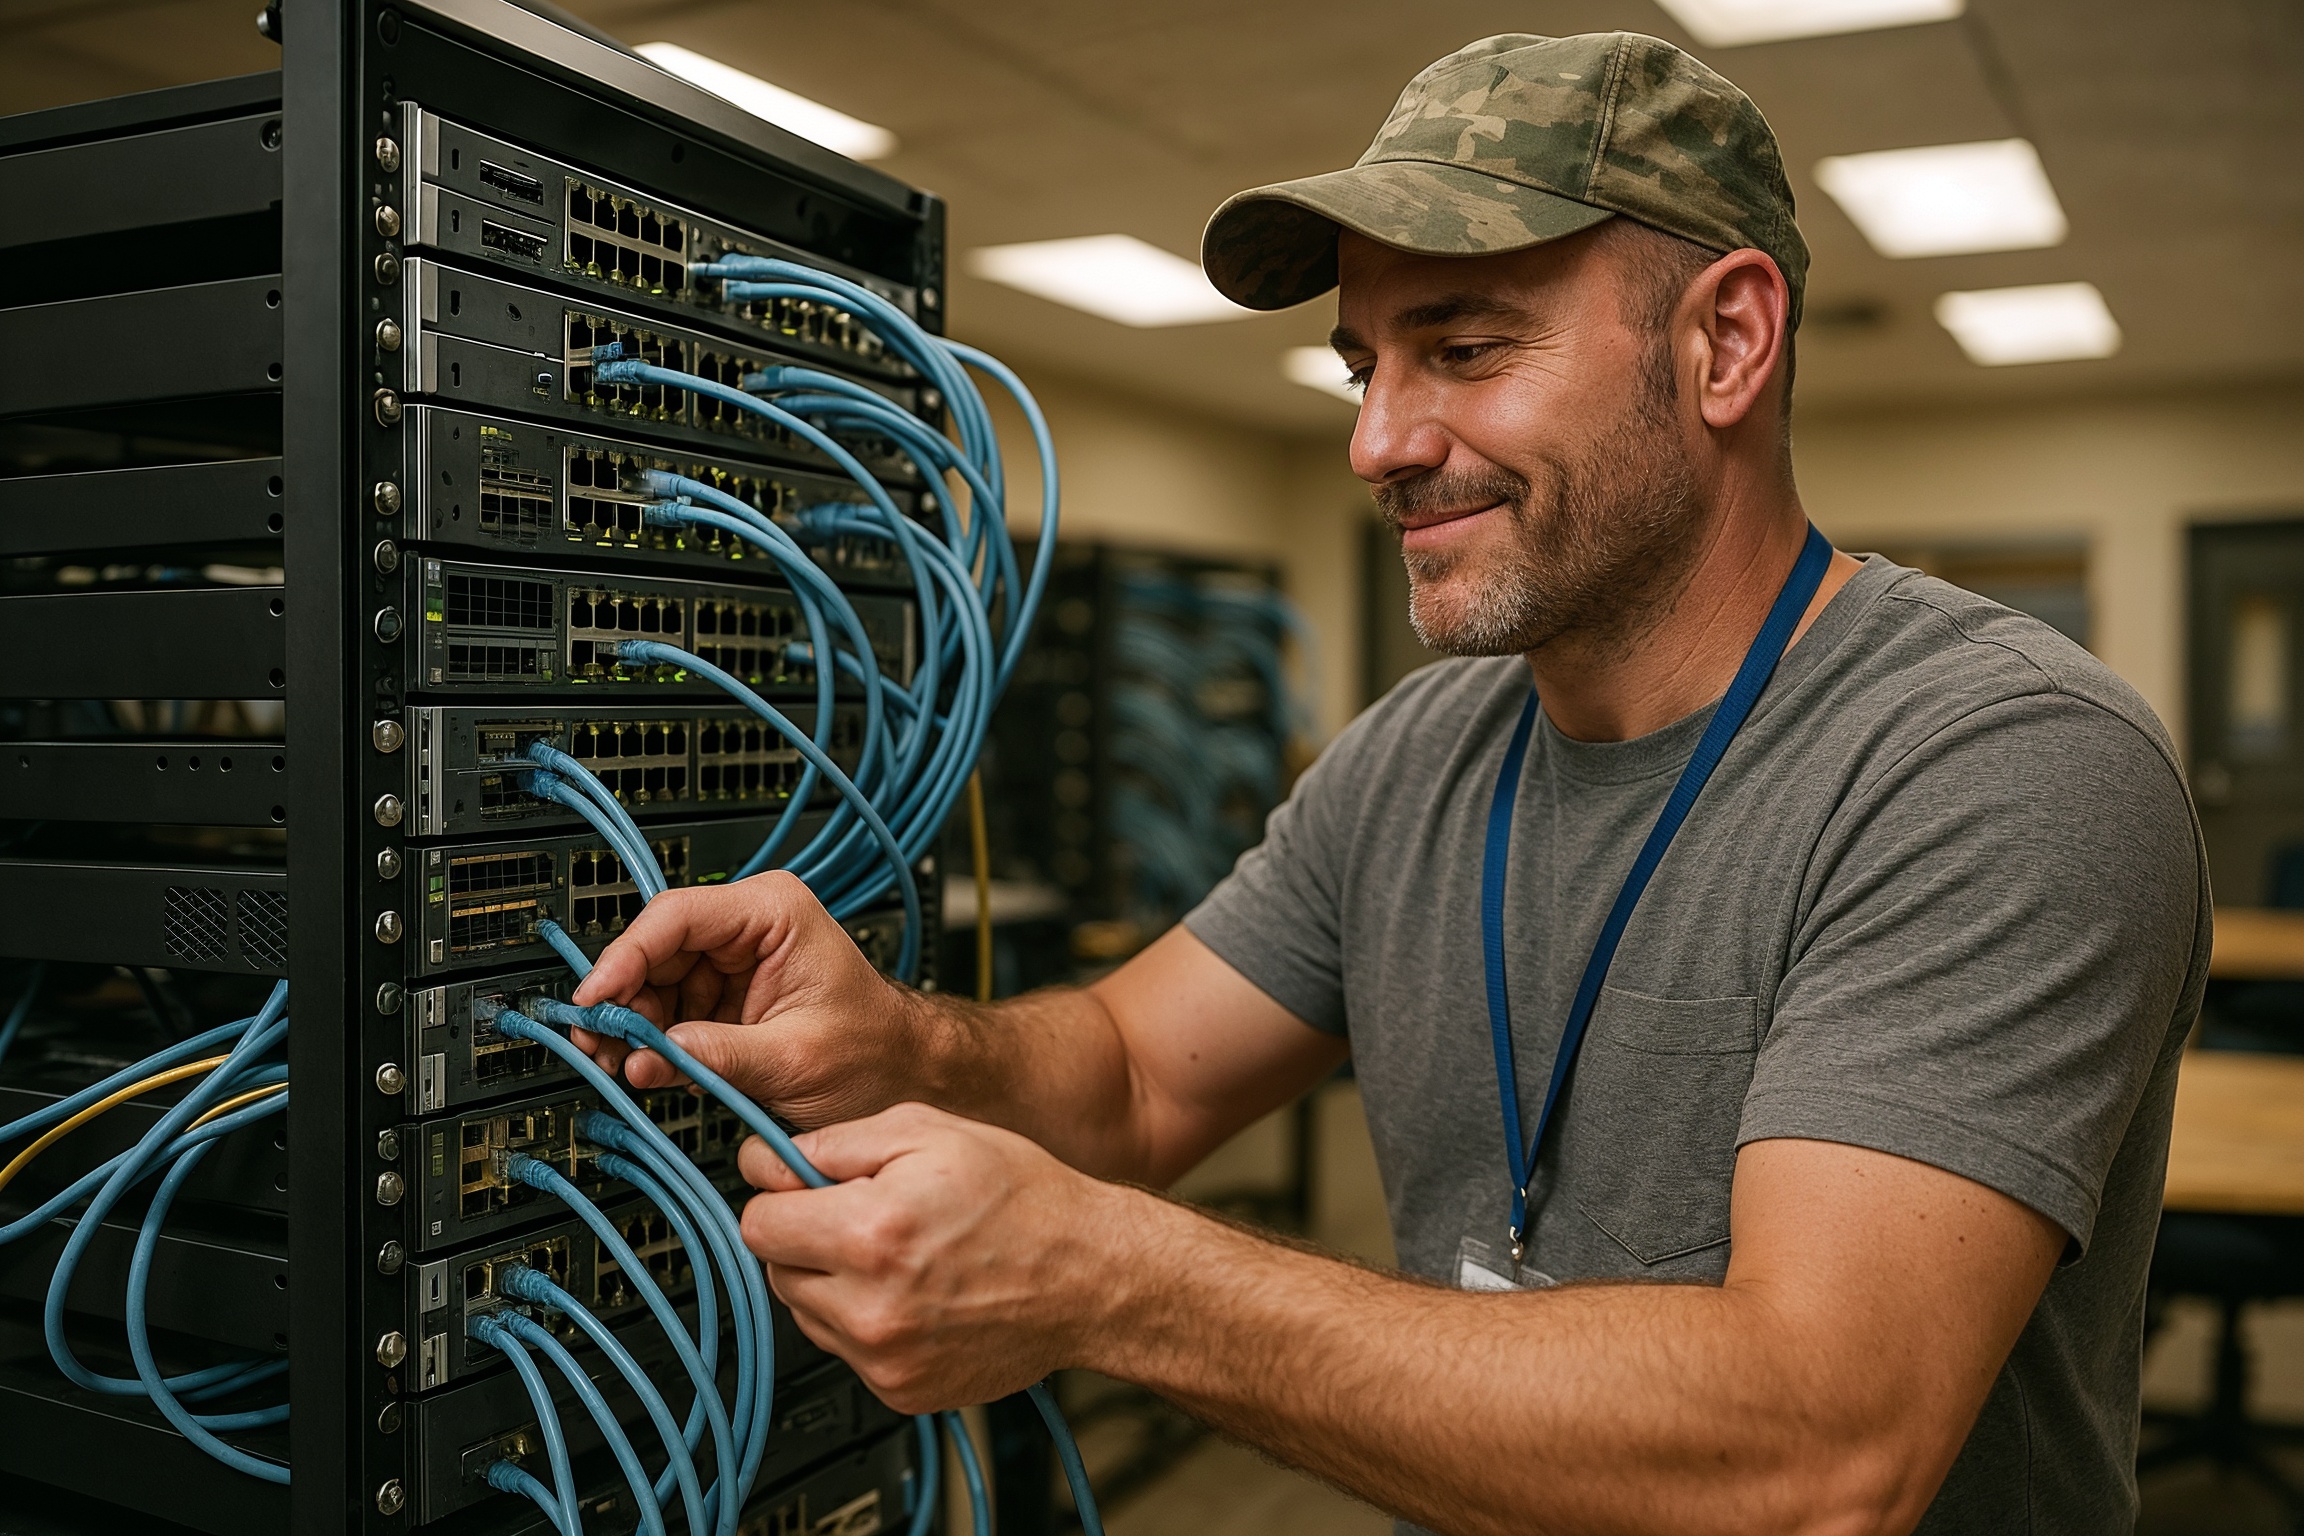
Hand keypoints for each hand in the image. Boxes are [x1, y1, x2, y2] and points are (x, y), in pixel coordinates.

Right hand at [569, 871, 926, 1128]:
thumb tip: (647, 1056)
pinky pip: (670, 1013)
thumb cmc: (875, 1051)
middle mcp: (749, 927)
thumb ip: (718, 1055)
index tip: (595, 1000)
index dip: (624, 958)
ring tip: (617, 1066)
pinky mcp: (725, 999)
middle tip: (597, 1045)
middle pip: (655, 950)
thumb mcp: (794, 1058)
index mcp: (775, 912)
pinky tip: (646, 1068)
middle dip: (622, 1002)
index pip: (676, 917)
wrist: (905, 1074)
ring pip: (654, 984)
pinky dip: (652, 1043)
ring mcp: (733, 963)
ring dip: (632, 1028)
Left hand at [736, 1103, 1130, 1411]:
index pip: (758, 1224)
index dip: (779, 1194)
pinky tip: (916, 1293)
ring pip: (806, 1314)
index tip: (799, 1186)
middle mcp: (870, 1307)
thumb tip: (769, 1160)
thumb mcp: (929, 1131)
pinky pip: (846, 1350)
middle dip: (806, 1239)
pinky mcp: (900, 1390)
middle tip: (865, 1216)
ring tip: (898, 1256)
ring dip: (833, 1282)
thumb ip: (836, 1143)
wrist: (1090, 1276)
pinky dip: (866, 1321)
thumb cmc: (1024, 1199)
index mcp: (871, 1233)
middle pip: (775, 1271)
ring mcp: (884, 1358)